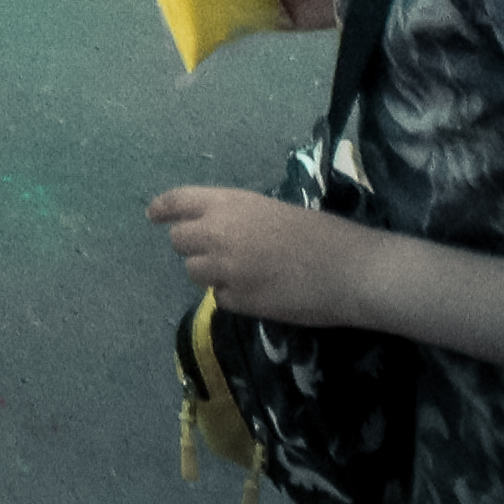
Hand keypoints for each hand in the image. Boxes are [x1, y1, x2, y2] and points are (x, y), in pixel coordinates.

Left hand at [150, 183, 377, 322]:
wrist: (350, 270)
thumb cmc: (322, 234)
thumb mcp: (271, 211)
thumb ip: (237, 219)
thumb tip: (219, 232)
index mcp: (228, 203)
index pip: (179, 201)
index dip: (163, 208)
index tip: (154, 215)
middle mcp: (217, 233)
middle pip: (178, 241)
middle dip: (193, 247)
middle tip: (217, 252)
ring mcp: (224, 270)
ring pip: (195, 272)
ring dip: (212, 272)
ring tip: (246, 273)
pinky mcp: (236, 301)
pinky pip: (219, 298)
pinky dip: (233, 296)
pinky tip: (260, 292)